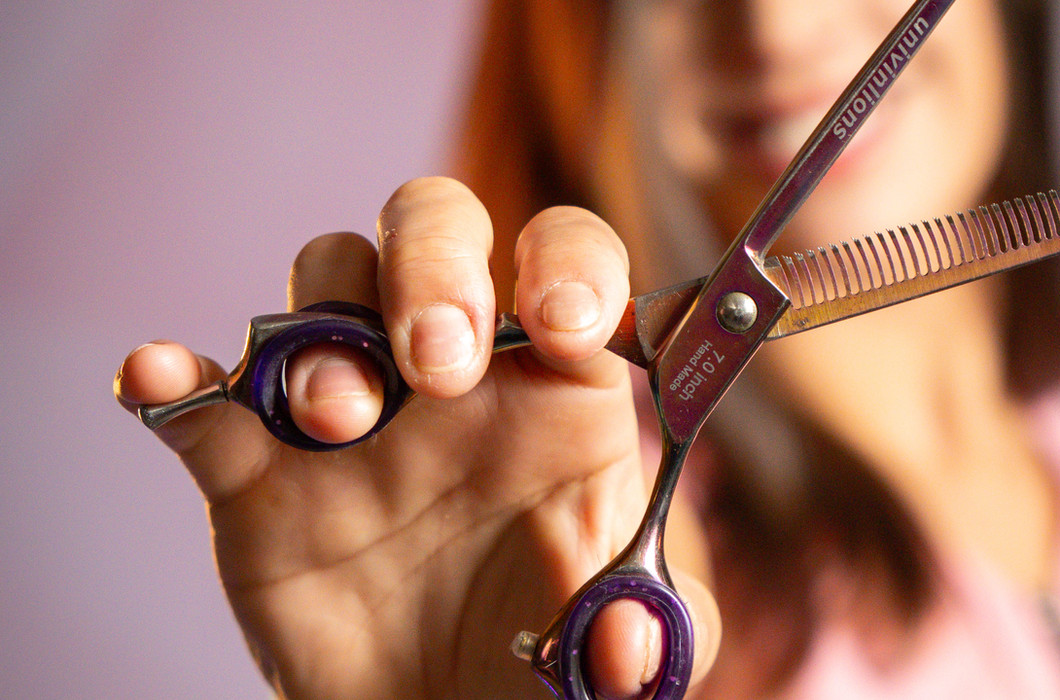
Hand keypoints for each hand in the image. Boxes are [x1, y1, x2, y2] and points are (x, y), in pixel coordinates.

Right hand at [115, 178, 718, 698]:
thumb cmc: (539, 650)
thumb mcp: (619, 639)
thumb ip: (656, 627)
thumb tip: (627, 646)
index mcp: (554, 383)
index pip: (568, 263)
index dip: (572, 267)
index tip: (568, 323)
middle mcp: (453, 368)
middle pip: (434, 230)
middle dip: (432, 265)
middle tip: (439, 359)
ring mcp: (352, 408)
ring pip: (324, 285)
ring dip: (325, 331)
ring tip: (344, 420)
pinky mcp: (257, 474)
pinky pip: (207, 403)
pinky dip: (175, 380)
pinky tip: (159, 375)